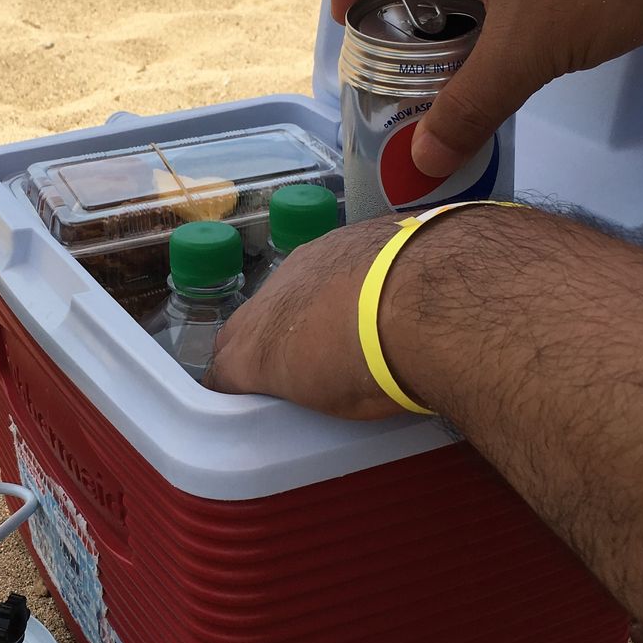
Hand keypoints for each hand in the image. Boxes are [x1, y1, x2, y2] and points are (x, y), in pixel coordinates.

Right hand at [206, 218, 405, 419]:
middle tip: (290, 363)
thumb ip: (309, 388)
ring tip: (334, 324)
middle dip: (256, 344)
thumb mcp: (338, 404)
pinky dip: (330, 281)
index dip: (235, 386)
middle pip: (240, 329)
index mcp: (254, 356)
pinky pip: (317, 265)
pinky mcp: (330, 238)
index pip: (222, 375)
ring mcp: (295, 266)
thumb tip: (314, 378)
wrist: (420, 300)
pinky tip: (364, 290)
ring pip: (279, 292)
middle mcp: (262, 306)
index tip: (252, 395)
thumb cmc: (379, 370)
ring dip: (294, 308)